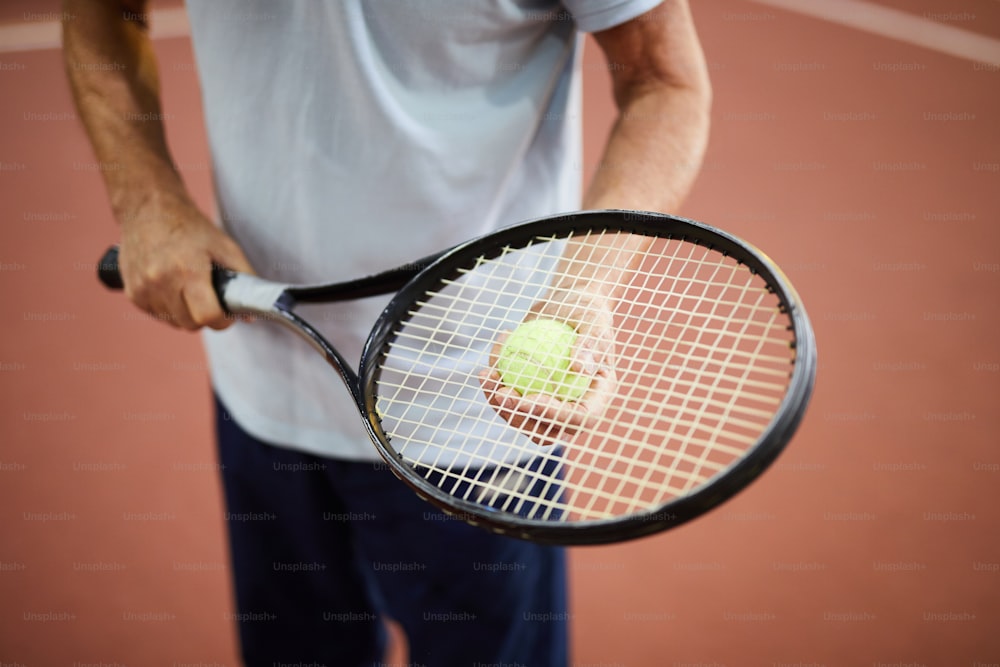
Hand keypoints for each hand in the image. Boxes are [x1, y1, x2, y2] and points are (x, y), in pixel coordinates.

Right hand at [117, 193, 253, 330]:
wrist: (148, 209)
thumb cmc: (190, 227)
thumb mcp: (226, 247)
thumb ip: (244, 279)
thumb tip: (250, 315)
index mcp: (187, 270)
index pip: (207, 316)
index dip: (222, 319)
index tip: (226, 312)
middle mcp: (161, 282)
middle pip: (191, 324)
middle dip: (205, 316)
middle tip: (210, 299)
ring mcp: (143, 289)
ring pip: (174, 322)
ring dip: (186, 314)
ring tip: (189, 289)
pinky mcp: (132, 293)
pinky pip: (158, 315)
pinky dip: (169, 308)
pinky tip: (172, 288)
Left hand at [479, 290, 617, 445]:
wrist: (568, 305)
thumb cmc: (587, 311)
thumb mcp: (594, 321)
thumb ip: (591, 344)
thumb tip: (580, 368)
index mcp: (596, 397)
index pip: (581, 417)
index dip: (554, 415)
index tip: (529, 399)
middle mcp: (573, 407)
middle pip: (547, 429)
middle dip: (519, 416)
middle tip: (501, 393)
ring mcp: (549, 404)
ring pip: (521, 417)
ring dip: (500, 402)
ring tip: (487, 376)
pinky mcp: (528, 394)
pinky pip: (509, 396)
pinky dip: (496, 381)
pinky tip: (488, 364)